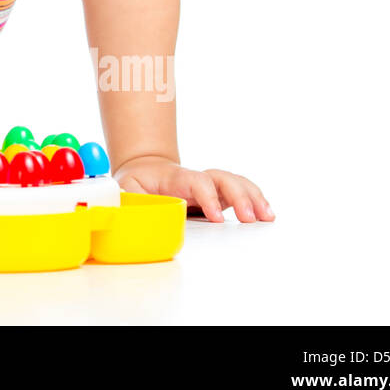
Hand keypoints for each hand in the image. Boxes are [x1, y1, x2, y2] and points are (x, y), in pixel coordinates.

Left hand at [114, 156, 274, 222]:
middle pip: (221, 178)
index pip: (196, 181)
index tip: (216, 217)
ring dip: (252, 197)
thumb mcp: (125, 185)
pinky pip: (241, 192)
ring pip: (235, 182)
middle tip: (247, 219)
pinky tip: (267, 214)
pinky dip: (256, 200)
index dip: (208, 197)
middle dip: (237, 197)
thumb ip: (126, 195)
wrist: (147, 169)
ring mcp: (210, 185)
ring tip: (267, 217)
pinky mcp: (218, 194)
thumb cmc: (138, 180)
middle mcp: (197, 178)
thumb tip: (123, 206)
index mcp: (176, 177)